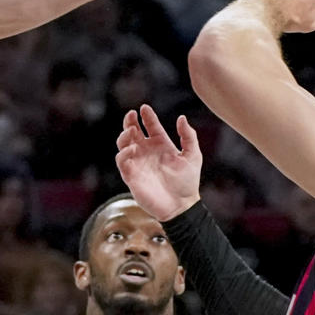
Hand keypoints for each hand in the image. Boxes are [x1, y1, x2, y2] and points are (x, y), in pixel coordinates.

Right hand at [115, 105, 201, 220]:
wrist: (181, 205)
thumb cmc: (188, 182)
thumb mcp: (193, 155)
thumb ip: (188, 136)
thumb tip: (181, 118)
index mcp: (161, 145)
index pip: (151, 126)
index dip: (147, 116)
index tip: (144, 108)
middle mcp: (147, 152)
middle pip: (133, 132)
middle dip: (130, 122)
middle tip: (131, 115)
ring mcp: (138, 163)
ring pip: (123, 144)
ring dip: (125, 135)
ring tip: (131, 131)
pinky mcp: (131, 175)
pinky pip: (122, 161)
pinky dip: (124, 153)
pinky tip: (132, 149)